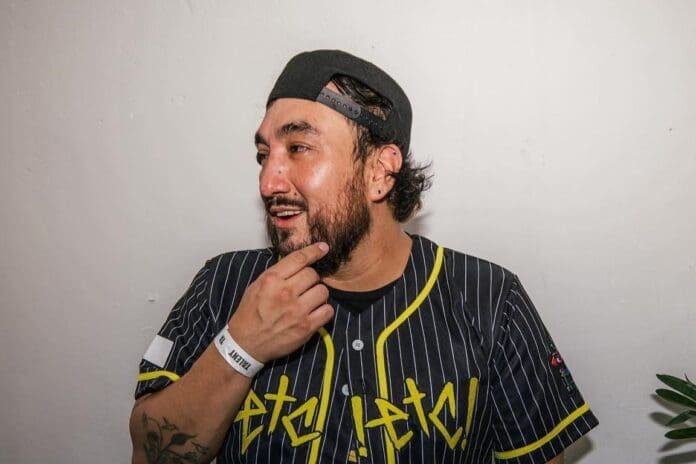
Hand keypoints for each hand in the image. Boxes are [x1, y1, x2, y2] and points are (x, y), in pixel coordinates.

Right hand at [227, 242, 333, 362]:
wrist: (246, 343)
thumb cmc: (250, 313)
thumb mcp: (257, 285)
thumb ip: (277, 273)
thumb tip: (298, 262)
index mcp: (272, 280)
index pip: (299, 259)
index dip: (314, 251)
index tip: (323, 248)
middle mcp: (285, 293)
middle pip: (313, 275)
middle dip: (311, 279)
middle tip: (304, 287)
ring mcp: (297, 310)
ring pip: (323, 291)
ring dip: (318, 295)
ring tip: (309, 300)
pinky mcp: (306, 327)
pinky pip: (327, 311)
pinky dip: (323, 311)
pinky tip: (314, 312)